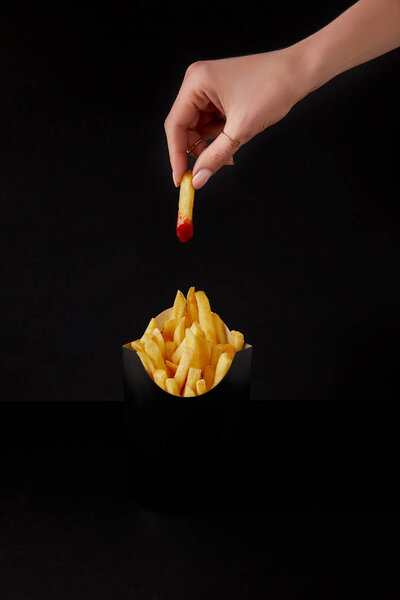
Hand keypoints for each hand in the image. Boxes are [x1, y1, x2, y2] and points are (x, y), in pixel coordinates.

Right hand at [164, 48, 309, 188]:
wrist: (299, 72)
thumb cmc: (273, 89)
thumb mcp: (241, 129)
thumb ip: (215, 156)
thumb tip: (198, 179)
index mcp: (196, 82)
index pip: (175, 125)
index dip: (176, 155)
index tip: (181, 179)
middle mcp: (197, 82)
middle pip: (185, 128)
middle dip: (196, 151)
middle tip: (205, 172)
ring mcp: (208, 88)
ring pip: (199, 128)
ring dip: (211, 145)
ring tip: (231, 152)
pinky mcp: (220, 95)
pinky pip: (211, 123)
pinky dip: (220, 137)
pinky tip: (234, 140)